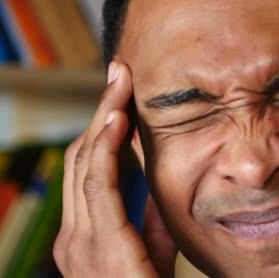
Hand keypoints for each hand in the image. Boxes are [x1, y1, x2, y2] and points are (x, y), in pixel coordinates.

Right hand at [53, 62, 175, 276]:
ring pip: (86, 163)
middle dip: (101, 111)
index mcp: (84, 235)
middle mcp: (73, 235)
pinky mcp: (98, 246)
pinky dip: (105, 149)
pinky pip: (98, 186)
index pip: (89, 168)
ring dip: (103, 119)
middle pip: (83, 157)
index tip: (121, 95)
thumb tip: (155, 189)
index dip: (103, 128)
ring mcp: (80, 241)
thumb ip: (149, 222)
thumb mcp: (152, 253)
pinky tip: (116, 120)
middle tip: (120, 74)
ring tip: (119, 84)